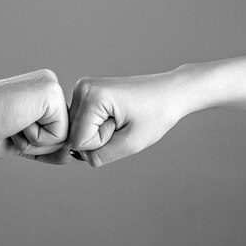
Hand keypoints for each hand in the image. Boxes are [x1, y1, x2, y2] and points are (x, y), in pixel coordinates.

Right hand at [0, 69, 70, 163]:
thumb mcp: (22, 144)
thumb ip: (47, 149)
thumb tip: (71, 156)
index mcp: (42, 95)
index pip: (56, 134)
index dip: (34, 144)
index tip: (9, 127)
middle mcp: (50, 86)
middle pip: (63, 137)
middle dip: (35, 144)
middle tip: (9, 125)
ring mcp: (52, 87)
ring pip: (63, 139)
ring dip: (34, 142)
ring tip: (12, 123)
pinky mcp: (52, 94)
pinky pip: (59, 136)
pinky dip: (35, 139)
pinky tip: (17, 121)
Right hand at [68, 68, 193, 166]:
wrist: (170, 92)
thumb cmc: (156, 114)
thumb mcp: (131, 144)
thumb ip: (100, 156)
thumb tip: (79, 155)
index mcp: (92, 96)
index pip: (78, 141)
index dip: (102, 143)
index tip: (122, 127)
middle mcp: (82, 88)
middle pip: (75, 134)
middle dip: (99, 137)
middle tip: (123, 123)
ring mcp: (83, 89)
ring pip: (78, 129)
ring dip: (100, 131)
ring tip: (121, 118)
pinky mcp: (87, 92)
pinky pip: (84, 122)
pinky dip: (100, 125)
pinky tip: (116, 115)